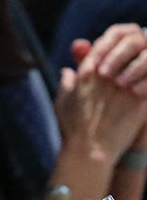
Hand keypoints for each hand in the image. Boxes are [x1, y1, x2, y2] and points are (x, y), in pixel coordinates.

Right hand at [57, 35, 146, 163]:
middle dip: (125, 55)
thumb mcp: (61, 103)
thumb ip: (66, 83)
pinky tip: (142, 87)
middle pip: (122, 52)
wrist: (89, 151)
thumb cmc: (72, 130)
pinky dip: (145, 81)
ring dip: (139, 66)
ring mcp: (125, 86)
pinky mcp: (139, 98)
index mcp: (86, 73)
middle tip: (127, 63)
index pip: (101, 47)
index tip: (110, 58)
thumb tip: (67, 71)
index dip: (107, 50)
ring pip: (139, 63)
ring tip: (137, 75)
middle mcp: (107, 76)